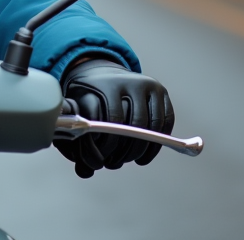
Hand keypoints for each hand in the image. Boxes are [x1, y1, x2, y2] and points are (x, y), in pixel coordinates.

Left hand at [54, 59, 173, 178]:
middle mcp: (132, 82)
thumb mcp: (76, 106)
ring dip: (145, 148)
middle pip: (137, 124)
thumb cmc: (86, 95)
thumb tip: (84, 172)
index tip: (106, 159)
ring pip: (154, 125)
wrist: (101, 71)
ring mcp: (149, 85)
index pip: (115, 119)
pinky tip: (146, 154)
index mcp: (109, 84)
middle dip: (129, 149)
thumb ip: (80, 134)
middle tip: (119, 162)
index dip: (112, 144)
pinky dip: (158, 141)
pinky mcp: (161, 91)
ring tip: (133, 160)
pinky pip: (166, 120)